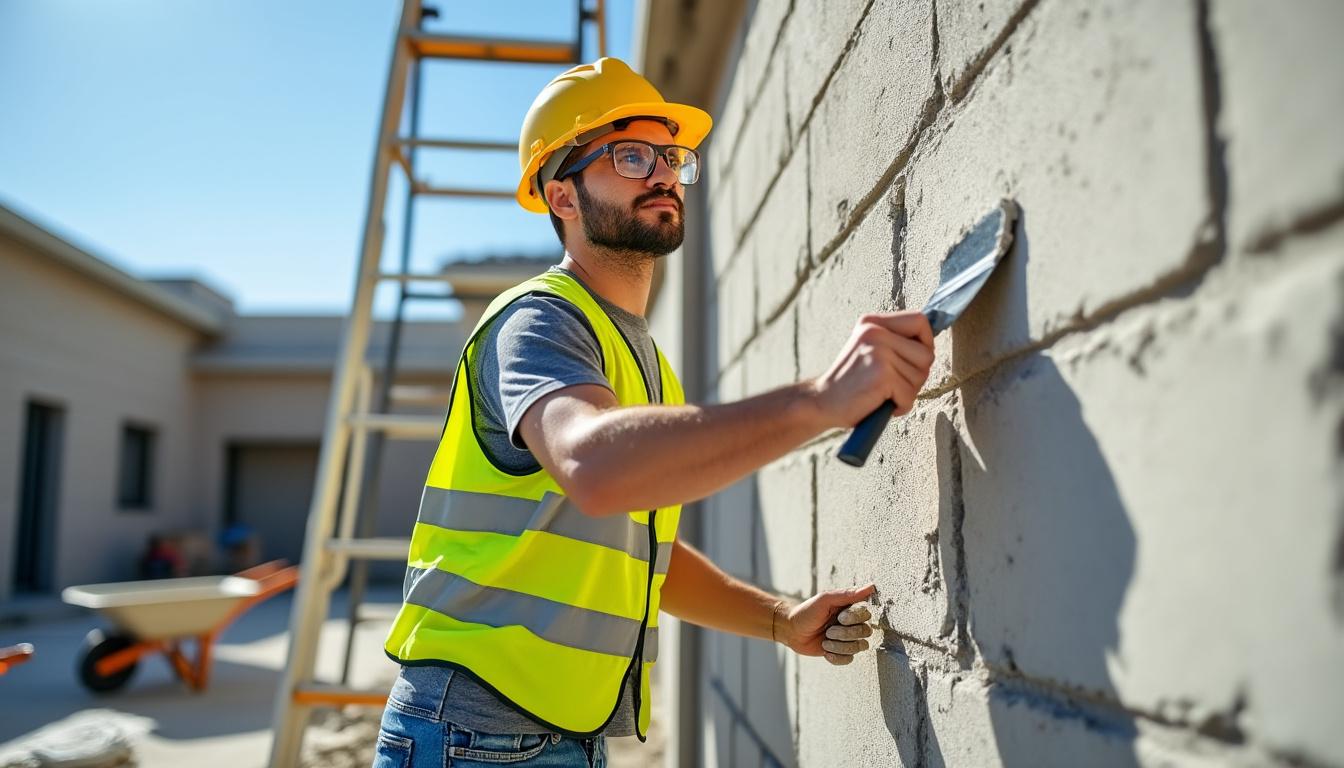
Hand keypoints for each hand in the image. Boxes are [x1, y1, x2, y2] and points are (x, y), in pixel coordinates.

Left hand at [775, 584, 876, 664]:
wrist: (792, 630)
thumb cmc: (807, 612)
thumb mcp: (825, 600)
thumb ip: (847, 594)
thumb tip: (871, 587)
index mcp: (850, 609)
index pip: (866, 615)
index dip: (853, 619)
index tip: (839, 617)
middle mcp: (852, 624)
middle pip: (865, 632)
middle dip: (845, 634)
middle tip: (828, 631)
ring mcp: (848, 639)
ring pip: (858, 647)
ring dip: (839, 646)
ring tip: (825, 642)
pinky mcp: (841, 652)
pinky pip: (849, 659)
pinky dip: (837, 657)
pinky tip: (826, 652)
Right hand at [808, 312, 933, 427]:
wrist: (822, 402)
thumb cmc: (851, 382)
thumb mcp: (870, 349)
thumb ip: (896, 342)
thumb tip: (930, 344)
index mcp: (872, 322)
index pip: (920, 321)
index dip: (926, 343)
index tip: (912, 361)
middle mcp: (875, 331)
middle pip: (927, 353)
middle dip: (917, 375)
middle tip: (893, 384)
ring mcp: (879, 352)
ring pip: (920, 376)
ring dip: (907, 392)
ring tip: (883, 393)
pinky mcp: (882, 375)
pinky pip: (910, 395)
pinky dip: (900, 406)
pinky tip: (880, 403)